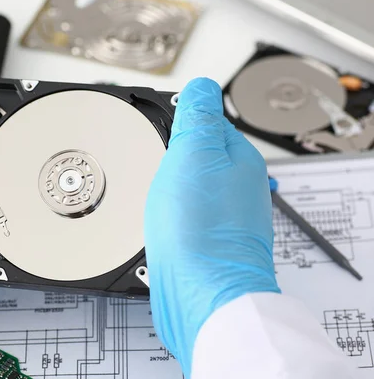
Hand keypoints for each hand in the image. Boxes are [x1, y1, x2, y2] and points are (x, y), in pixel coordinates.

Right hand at [145, 78, 279, 376]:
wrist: (201, 295)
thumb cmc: (200, 230)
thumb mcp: (194, 155)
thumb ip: (198, 117)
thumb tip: (201, 85)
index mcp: (238, 160)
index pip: (207, 121)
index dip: (174, 118)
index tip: (148, 122)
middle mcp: (235, 188)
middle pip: (194, 155)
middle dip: (166, 154)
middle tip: (143, 157)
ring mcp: (221, 217)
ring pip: (186, 186)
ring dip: (163, 184)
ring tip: (145, 187)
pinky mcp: (203, 242)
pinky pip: (181, 214)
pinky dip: (165, 211)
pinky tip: (153, 218)